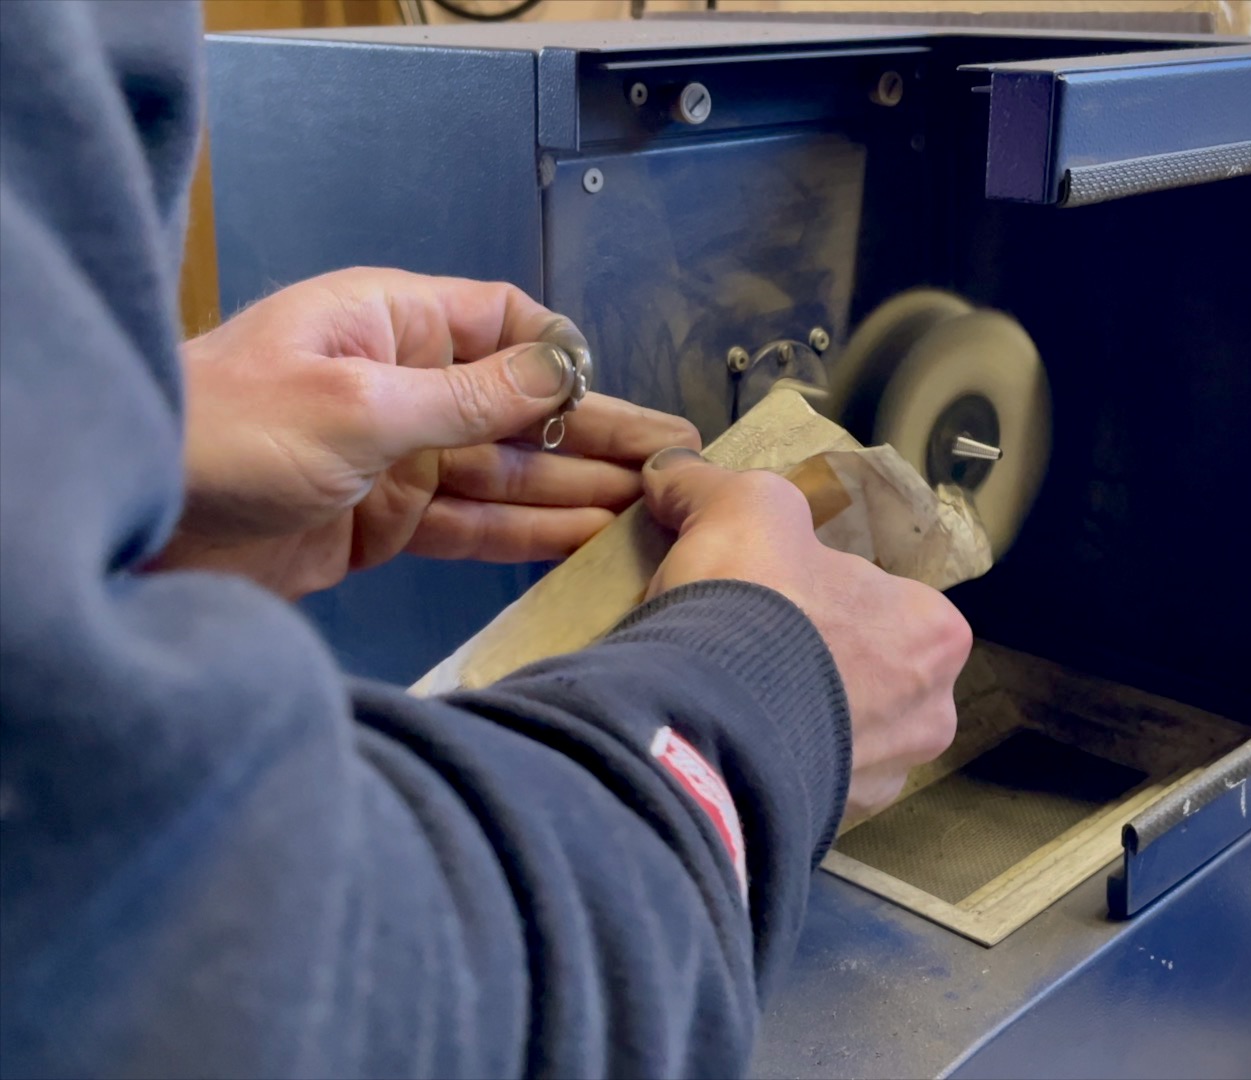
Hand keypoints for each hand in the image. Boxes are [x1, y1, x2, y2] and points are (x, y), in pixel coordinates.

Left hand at [150, 268, 698, 597]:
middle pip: (524, 406)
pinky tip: (589, 543)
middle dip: (598, 433)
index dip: (565, 357)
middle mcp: (404, 385)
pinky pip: (477, 525)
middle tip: (677, 460)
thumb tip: (563, 372)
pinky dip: (530, 536)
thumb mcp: (358, 406)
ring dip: (578, 491)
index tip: (614, 397)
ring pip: (510, 472)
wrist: (133, 527)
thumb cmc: (222, 434)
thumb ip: (470, 398)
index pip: (504, 322)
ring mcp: (398, 457)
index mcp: (392, 323)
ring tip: (654, 510)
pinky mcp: (386, 524)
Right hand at [642, 448, 969, 819]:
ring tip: (727, 694)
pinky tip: (722, 740)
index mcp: (935, 635)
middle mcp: (928, 715)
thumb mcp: (740, 507)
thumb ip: (712, 485)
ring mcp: (880, 780)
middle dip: (812, 660)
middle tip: (747, 644)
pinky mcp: (825, 823)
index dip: (824, 589)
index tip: (777, 592)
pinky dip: (766, 761)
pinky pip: (797, 779)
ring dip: (789, 715)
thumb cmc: (757, 609)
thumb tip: (673, 472)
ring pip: (834, 732)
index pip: (886, 601)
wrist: (705, 728)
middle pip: (865, 672)